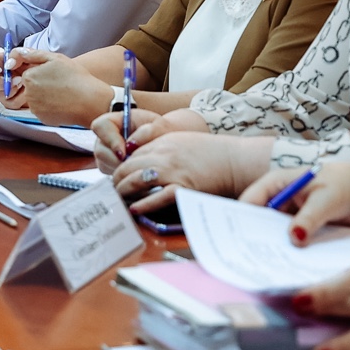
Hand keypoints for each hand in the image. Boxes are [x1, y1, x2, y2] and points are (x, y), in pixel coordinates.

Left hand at [0, 49, 110, 126]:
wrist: (90, 101)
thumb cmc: (76, 78)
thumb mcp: (55, 58)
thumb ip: (33, 54)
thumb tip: (17, 54)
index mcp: (29, 77)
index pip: (27, 73)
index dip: (40, 72)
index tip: (52, 73)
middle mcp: (28, 94)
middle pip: (30, 86)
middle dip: (41, 84)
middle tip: (59, 82)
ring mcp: (35, 108)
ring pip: (36, 98)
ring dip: (44, 95)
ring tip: (62, 92)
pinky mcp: (42, 118)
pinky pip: (42, 110)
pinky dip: (49, 106)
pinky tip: (62, 102)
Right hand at [90, 107, 207, 170]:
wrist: (163, 141)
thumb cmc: (160, 131)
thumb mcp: (159, 126)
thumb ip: (147, 131)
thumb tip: (130, 145)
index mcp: (113, 121)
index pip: (101, 126)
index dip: (110, 139)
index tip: (125, 152)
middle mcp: (104, 137)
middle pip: (101, 150)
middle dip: (117, 161)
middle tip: (136, 166)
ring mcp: (104, 153)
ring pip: (105, 165)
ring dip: (122, 170)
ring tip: (140, 168)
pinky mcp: (108, 166)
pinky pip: (111, 174)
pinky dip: (124, 176)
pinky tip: (138, 173)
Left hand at [112, 131, 275, 211]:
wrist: (236, 160)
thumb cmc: (215, 152)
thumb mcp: (185, 141)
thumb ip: (166, 147)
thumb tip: (148, 159)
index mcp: (165, 141)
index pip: (134, 153)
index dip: (123, 165)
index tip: (119, 175)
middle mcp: (165, 154)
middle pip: (130, 166)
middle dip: (118, 178)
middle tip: (113, 188)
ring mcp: (173, 171)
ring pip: (137, 179)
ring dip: (123, 190)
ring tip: (118, 198)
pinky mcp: (183, 188)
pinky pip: (156, 197)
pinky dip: (143, 204)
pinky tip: (134, 208)